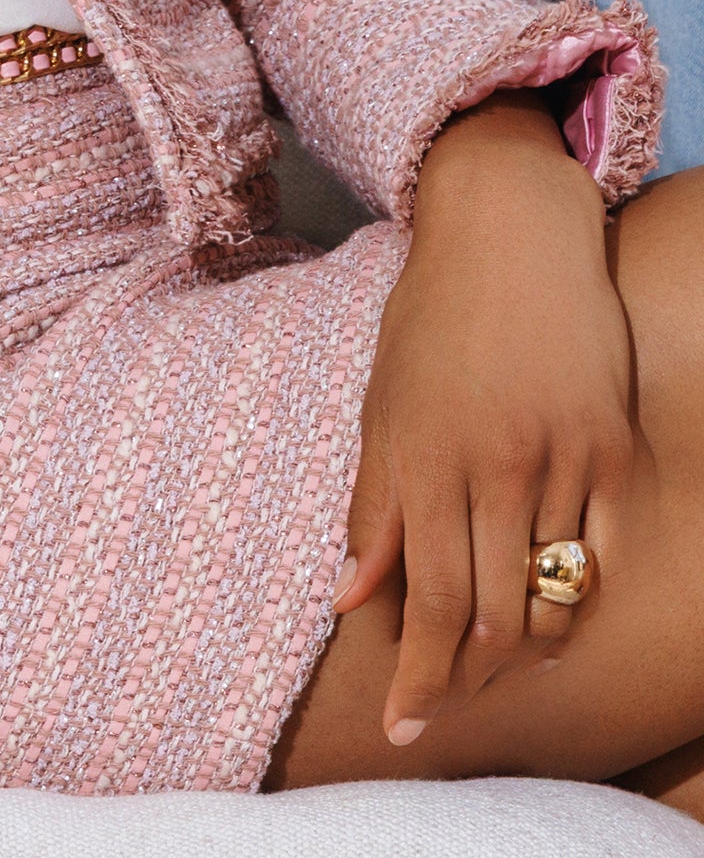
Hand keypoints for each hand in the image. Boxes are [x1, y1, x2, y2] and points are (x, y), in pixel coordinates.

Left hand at [335, 90, 633, 746]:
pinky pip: (603, 552)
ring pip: (554, 594)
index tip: (401, 728)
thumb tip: (349, 598)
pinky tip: (553, 609)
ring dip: (526, 646)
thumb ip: (373, 504)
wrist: (510, 232)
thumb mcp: (383, 402)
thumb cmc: (433, 318)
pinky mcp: (610, 444)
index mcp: (424, 456)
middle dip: (468, 681)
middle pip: (494, 617)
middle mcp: (494, 464)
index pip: (429, 604)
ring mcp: (560, 454)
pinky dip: (578, 594)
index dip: (418, 679)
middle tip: (445, 704)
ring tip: (498, 664)